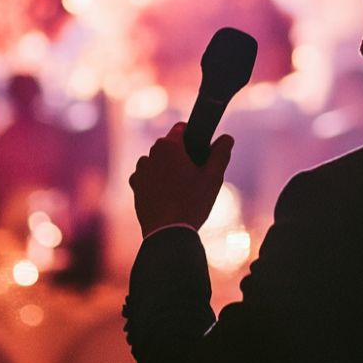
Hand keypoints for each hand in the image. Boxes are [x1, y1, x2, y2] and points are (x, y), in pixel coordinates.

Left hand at [129, 122, 234, 237]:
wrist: (168, 233)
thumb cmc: (192, 203)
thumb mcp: (213, 177)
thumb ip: (221, 153)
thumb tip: (227, 138)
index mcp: (168, 146)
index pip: (182, 128)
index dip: (194, 136)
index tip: (202, 150)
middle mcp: (150, 154)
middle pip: (170, 146)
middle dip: (182, 155)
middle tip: (196, 174)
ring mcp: (140, 171)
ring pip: (158, 162)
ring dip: (168, 169)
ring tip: (182, 189)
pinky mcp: (135, 187)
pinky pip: (148, 177)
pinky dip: (157, 182)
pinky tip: (169, 196)